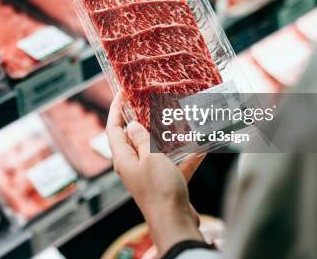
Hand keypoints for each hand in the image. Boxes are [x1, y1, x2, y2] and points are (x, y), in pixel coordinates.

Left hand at [106, 94, 205, 253]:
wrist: (174, 222)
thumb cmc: (159, 189)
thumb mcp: (150, 157)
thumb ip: (142, 139)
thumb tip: (132, 125)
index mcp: (123, 159)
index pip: (114, 129)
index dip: (116, 109)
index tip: (121, 93)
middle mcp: (133, 166)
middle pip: (134, 138)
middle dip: (143, 120)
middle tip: (151, 102)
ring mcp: (150, 175)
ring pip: (157, 150)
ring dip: (168, 136)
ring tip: (178, 119)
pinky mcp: (166, 183)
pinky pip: (176, 164)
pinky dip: (188, 156)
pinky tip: (202, 145)